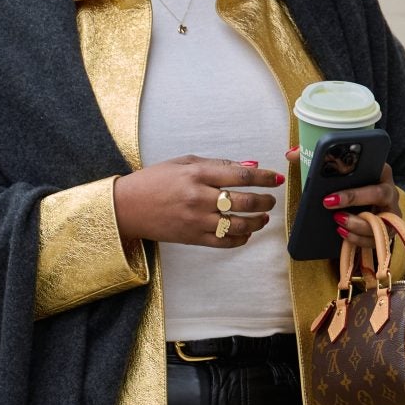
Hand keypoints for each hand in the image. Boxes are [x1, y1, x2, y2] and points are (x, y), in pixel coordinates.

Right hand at [112, 154, 285, 248]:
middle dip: (264, 200)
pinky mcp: (193, 238)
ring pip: (238, 224)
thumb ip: (217, 165)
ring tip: (264, 218)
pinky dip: (240, 238)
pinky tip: (246, 232)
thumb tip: (249, 166)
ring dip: (257, 222)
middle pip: (244, 201)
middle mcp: (199, 197)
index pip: (240, 175)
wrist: (128, 206)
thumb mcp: (184, 163)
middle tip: (271, 199)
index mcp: (197, 174)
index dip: (263, 177)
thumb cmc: (155, 181)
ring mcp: (196, 220)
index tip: (275, 178)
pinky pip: (224, 242)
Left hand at [286, 147, 400, 258]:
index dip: (356, 175)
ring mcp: (391, 213)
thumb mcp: (337, 171)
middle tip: (328, 203)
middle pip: (379, 194)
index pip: (376, 167)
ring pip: (379, 220)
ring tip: (337, 221)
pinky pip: (375, 238)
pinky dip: (358, 238)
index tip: (332, 188)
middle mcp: (390, 191)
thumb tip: (291, 154)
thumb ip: (314, 157)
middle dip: (354, 199)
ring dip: (356, 223)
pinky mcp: (387, 232)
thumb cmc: (352, 184)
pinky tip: (342, 233)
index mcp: (380, 170)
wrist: (369, 205)